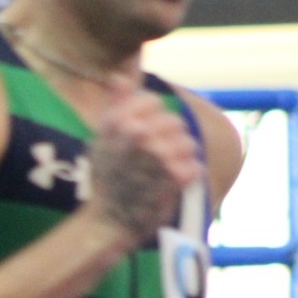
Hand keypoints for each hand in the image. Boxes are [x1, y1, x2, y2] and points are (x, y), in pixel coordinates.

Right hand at [84, 82, 201, 245]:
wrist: (107, 221)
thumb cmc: (106, 177)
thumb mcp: (102, 138)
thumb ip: (115, 105)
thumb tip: (119, 77)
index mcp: (118, 121)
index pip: (153, 102)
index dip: (152, 118)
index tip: (142, 136)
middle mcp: (138, 134)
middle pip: (175, 122)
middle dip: (169, 139)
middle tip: (153, 157)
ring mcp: (158, 155)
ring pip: (189, 142)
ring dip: (180, 158)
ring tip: (163, 171)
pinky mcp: (175, 177)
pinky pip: (195, 165)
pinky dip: (187, 176)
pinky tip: (170, 184)